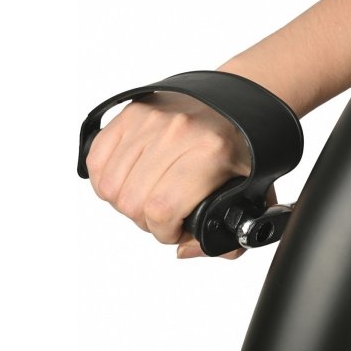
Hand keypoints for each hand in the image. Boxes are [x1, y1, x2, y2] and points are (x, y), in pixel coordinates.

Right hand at [85, 91, 251, 258]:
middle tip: (164, 215)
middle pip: (132, 201)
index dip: (165, 232)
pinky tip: (129, 181)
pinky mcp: (131, 112)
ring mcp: (151, 119)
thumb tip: (184, 249)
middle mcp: (178, 131)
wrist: (237, 101)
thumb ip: (228, 237)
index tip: (176, 230)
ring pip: (110, 185)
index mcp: (211, 152)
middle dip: (146, 221)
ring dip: (125, 202)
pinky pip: (97, 159)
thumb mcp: (253, 194)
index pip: (162, 209)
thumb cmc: (243, 148)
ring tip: (148, 197)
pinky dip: (106, 179)